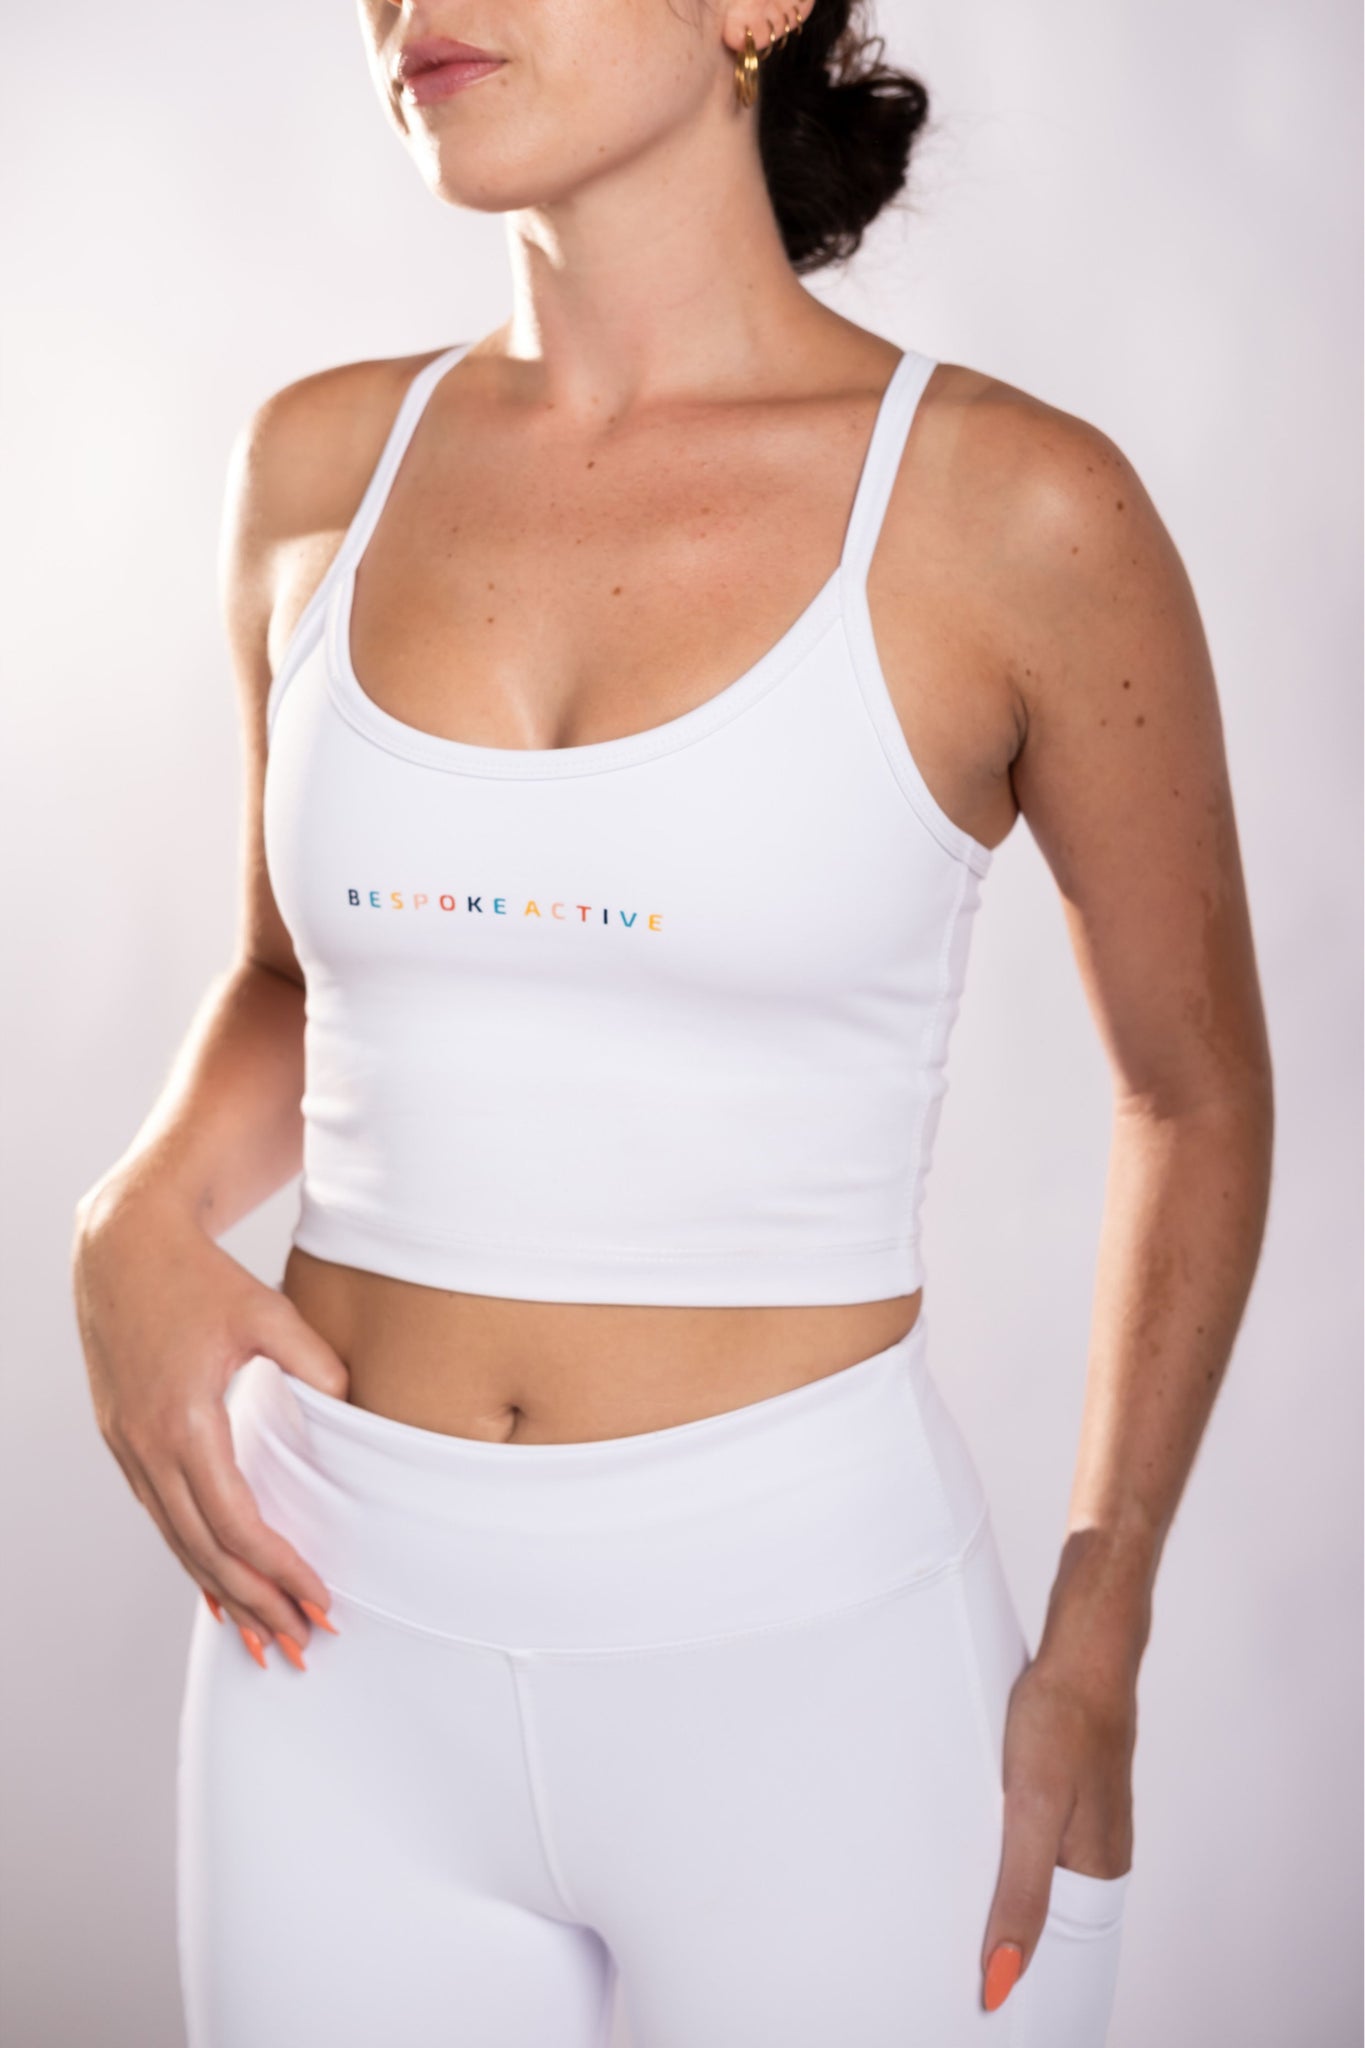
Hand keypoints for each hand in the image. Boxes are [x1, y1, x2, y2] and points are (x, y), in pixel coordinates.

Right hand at [72, 1182, 349, 1664]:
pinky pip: (162, 1517)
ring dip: (222, 1594)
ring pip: (178, 1543)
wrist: (122, 1246)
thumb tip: (353, 1410)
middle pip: (204, 1551)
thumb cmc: (200, 1276)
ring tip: (264, 1639)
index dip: (279, 1568)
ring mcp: (129, 1448)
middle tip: (300, 1645)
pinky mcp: (124, 1441)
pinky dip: (192, 1559)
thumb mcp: (267, 1312)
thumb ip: (313, 1364)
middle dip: (255, 1604)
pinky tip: (217, 1592)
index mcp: (184, 1421)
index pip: (235, 1522)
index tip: (321, 1600)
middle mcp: (147, 1447)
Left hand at [979, 1648, 1136, 2009]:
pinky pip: (1037, 1841)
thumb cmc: (1064, 1723)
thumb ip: (1021, 1893)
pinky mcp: (1067, 1790)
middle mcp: (1098, 1853)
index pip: (1064, 1952)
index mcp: (1098, 1870)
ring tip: (967, 1922)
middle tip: (966, 1970)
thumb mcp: (1033, 1812)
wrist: (1084, 1650)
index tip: (985, 2004)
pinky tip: (982, 1851)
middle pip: (1054, 1920)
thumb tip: (1006, 1976)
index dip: (1025, 1977)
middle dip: (1014, 1946)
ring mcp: (1085, 1819)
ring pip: (1043, 1879)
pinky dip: (1009, 1856)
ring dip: (1008, 1898)